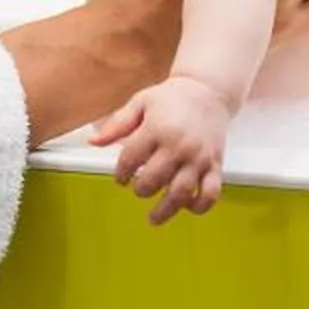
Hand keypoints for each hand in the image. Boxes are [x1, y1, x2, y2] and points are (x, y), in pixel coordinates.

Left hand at [91, 72, 230, 224]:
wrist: (208, 90)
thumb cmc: (171, 97)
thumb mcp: (140, 103)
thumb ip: (117, 125)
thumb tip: (92, 142)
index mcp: (156, 129)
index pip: (130, 160)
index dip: (121, 174)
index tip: (121, 179)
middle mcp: (178, 145)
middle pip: (153, 180)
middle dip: (141, 190)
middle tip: (139, 189)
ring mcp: (199, 157)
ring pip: (180, 193)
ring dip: (165, 210)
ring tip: (153, 218)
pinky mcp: (216, 164)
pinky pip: (211, 192)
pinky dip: (200, 206)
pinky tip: (188, 208)